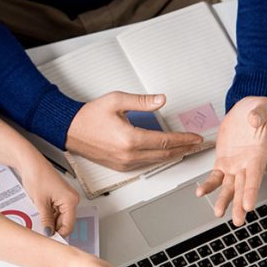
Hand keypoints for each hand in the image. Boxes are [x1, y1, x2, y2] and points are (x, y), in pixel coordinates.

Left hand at [19, 161, 79, 237]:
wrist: (30, 163)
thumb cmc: (37, 175)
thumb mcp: (40, 202)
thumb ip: (46, 220)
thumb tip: (49, 233)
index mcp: (70, 200)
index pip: (69, 225)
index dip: (59, 234)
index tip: (49, 240)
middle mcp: (71, 199)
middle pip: (65, 222)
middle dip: (54, 227)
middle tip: (42, 232)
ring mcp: (66, 197)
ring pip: (60, 217)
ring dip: (50, 221)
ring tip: (39, 220)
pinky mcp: (60, 196)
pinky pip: (57, 210)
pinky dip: (49, 214)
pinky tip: (41, 214)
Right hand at [67, 92, 204, 170]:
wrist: (70, 129)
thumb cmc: (89, 116)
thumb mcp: (116, 101)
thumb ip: (141, 101)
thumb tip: (161, 100)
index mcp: (129, 139)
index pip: (165, 141)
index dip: (183, 139)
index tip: (195, 137)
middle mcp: (128, 154)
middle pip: (164, 154)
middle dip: (184, 149)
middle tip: (196, 144)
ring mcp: (124, 163)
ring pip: (156, 161)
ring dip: (173, 155)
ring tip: (184, 148)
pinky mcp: (120, 166)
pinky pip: (145, 164)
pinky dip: (158, 159)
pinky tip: (164, 153)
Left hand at [196, 96, 266, 224]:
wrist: (246, 111)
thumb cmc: (256, 112)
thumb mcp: (260, 108)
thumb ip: (258, 115)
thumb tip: (254, 120)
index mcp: (258, 154)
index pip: (255, 176)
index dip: (251, 191)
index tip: (248, 205)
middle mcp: (247, 163)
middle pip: (243, 187)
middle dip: (239, 205)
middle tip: (237, 220)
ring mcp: (235, 164)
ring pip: (229, 186)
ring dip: (223, 200)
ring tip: (218, 212)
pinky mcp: (223, 161)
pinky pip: (215, 176)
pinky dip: (208, 185)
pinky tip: (201, 192)